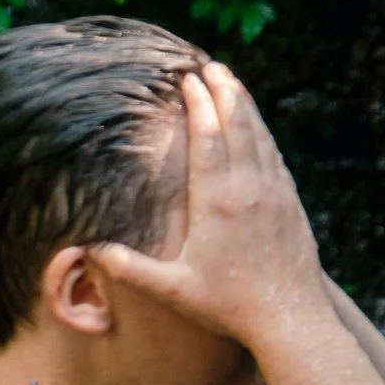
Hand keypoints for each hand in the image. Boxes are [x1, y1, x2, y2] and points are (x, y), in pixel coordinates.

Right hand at [87, 63, 328, 351]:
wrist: (289, 319)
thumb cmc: (229, 307)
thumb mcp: (173, 292)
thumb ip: (132, 269)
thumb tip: (92, 251)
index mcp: (217, 201)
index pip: (207, 137)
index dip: (198, 104)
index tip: (188, 79)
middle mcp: (249, 188)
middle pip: (237, 123)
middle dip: (224, 89)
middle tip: (211, 65)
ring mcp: (274, 193)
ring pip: (259, 135)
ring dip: (245, 104)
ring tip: (233, 82)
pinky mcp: (291, 204)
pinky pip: (275, 156)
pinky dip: (263, 133)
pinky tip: (258, 129)